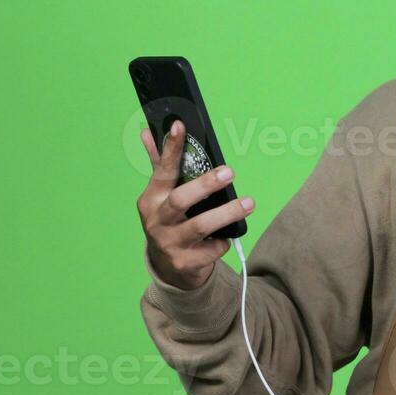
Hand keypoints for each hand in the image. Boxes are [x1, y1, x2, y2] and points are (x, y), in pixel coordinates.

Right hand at [135, 120, 255, 289]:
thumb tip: (147, 132)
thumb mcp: (161, 197)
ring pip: (201, 226)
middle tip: (229, 171)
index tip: (180, 126)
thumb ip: (159, 166)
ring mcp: (170, 243)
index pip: (162, 170)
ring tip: (249, 203)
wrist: (169, 268)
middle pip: (181, 200)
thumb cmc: (169, 222)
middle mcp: (157, 221)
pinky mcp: (185, 263)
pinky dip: (224, 241)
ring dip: (227, 213)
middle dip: (205, 185)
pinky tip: (228, 236)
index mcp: (151, 199)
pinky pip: (212, 248)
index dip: (171, 148)